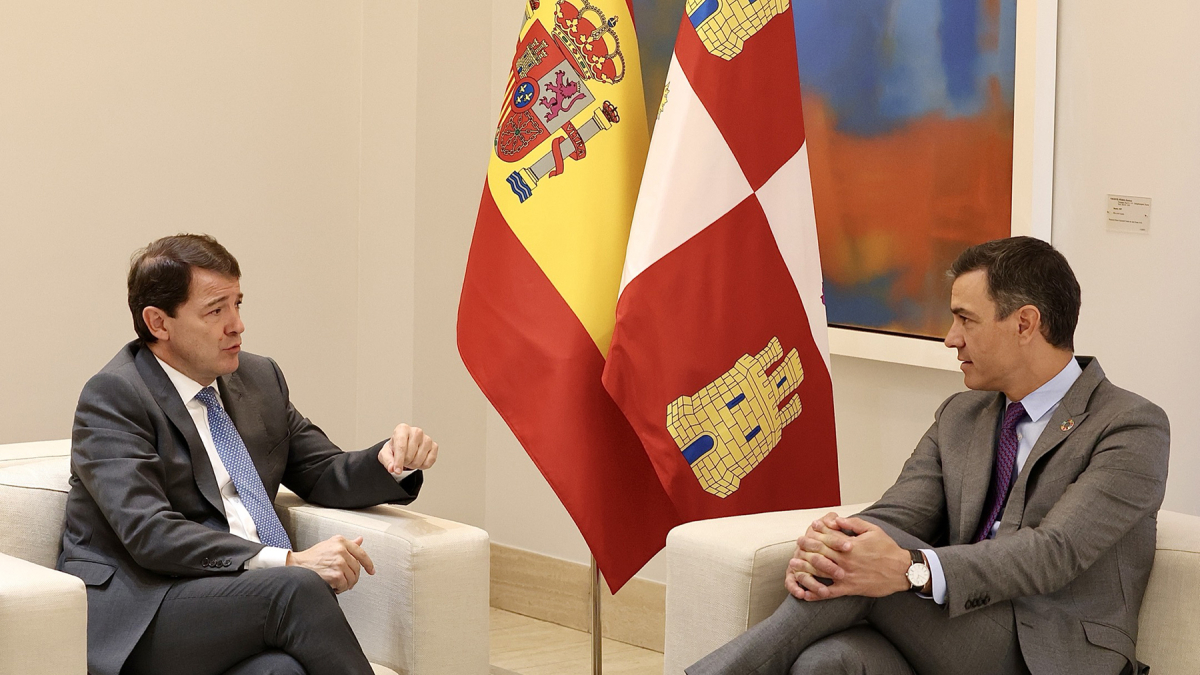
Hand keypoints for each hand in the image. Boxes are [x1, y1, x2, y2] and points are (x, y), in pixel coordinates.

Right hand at [286, 535, 374, 593]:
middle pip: (357, 568)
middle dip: (352, 577)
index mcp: (340, 541)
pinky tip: (332, 585)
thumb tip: (360, 540)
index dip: (368, 564)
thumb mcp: (330, 545)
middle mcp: (341, 550)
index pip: (361, 553)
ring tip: (336, 583)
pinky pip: (345, 585)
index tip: (371, 570)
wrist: (297, 565)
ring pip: (352, 578)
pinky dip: (340, 589)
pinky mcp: (336, 574)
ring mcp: (339, 562)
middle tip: (344, 580)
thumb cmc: (312, 557)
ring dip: (345, 584)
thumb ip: (347, 544)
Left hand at [378, 423, 438, 472]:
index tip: (397, 470)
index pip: (401, 447)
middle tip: (402, 460)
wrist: (404, 446)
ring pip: (419, 460)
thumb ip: (387, 461)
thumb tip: (392, 468)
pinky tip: (418, 460)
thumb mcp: (386, 453)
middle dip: (405, 462)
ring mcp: (426, 438)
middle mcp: (416, 431)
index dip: (398, 461)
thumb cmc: (395, 448)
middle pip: (410, 455)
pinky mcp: (434, 446)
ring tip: (410, 459)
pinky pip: (429, 461)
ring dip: (413, 464)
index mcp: (402, 429)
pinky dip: (422, 465)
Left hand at [790, 517, 910, 600]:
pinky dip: (816, 594)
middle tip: (798, 543)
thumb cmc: (888, 549)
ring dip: (805, 569)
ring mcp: (846, 576)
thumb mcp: (873, 530)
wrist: (902, 571)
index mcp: (850, 545)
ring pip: (820, 572)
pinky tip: (805, 593)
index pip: (827, 537)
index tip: (809, 528)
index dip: (816, 532)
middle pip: (820, 553)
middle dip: (806, 547)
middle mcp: (845, 561)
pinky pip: (829, 593)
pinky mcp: (850, 589)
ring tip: (793, 565)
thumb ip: (853, 524)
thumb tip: (836, 519)